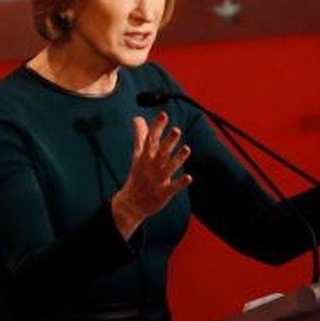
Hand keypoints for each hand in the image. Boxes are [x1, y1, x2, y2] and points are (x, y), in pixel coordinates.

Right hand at [111, 112, 191, 238]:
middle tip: (177, 130)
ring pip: (169, 168)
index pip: (151, 140)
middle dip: (168, 142)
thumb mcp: (137, 156)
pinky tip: (189, 177)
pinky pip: (172, 187)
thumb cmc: (137, 177)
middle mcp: (151, 167)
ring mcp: (157, 181)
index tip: (163, 115)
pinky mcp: (163, 193)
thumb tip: (138, 118)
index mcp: (145, 158)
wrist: (130, 204)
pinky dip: (180, 183)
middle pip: (161, 153)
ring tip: (187, 149)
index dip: (157, 127)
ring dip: (178, 159)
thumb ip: (140, 137)